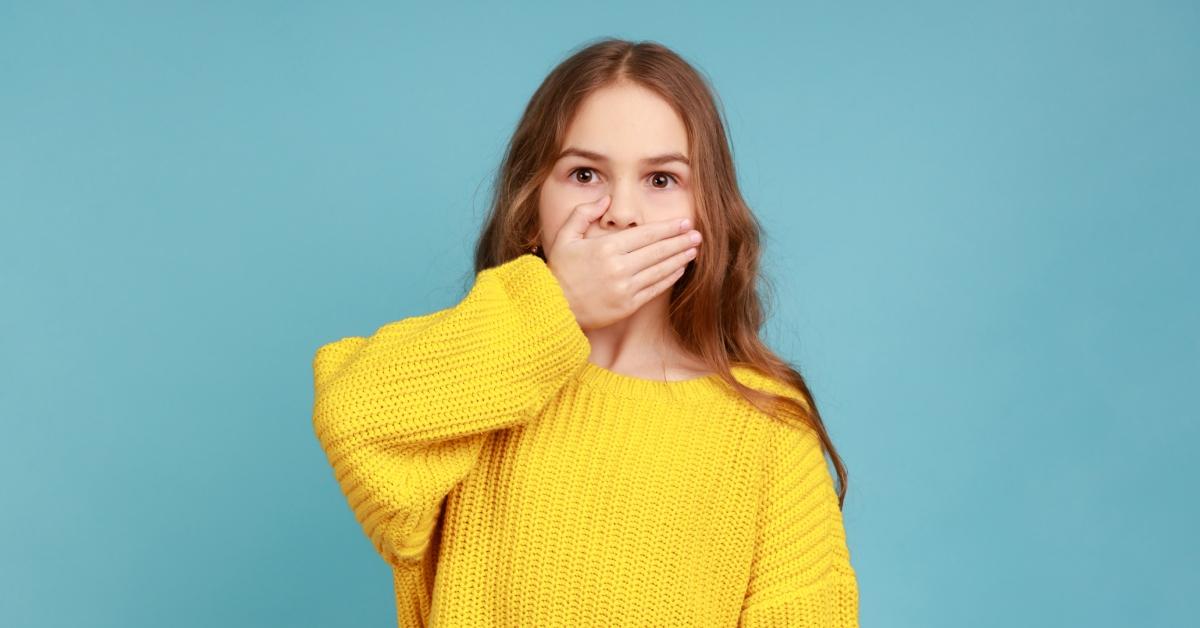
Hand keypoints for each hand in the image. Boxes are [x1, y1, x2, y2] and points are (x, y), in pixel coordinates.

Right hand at [544, 194, 701, 331]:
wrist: (553, 307)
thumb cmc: (560, 270)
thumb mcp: (565, 236)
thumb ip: (584, 213)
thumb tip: (606, 200)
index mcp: (606, 247)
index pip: (646, 234)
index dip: (668, 228)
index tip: (684, 222)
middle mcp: (619, 267)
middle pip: (658, 250)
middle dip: (680, 241)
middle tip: (697, 234)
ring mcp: (625, 288)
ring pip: (660, 269)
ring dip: (679, 258)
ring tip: (694, 249)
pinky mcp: (628, 305)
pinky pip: (654, 289)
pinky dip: (669, 277)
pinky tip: (680, 269)